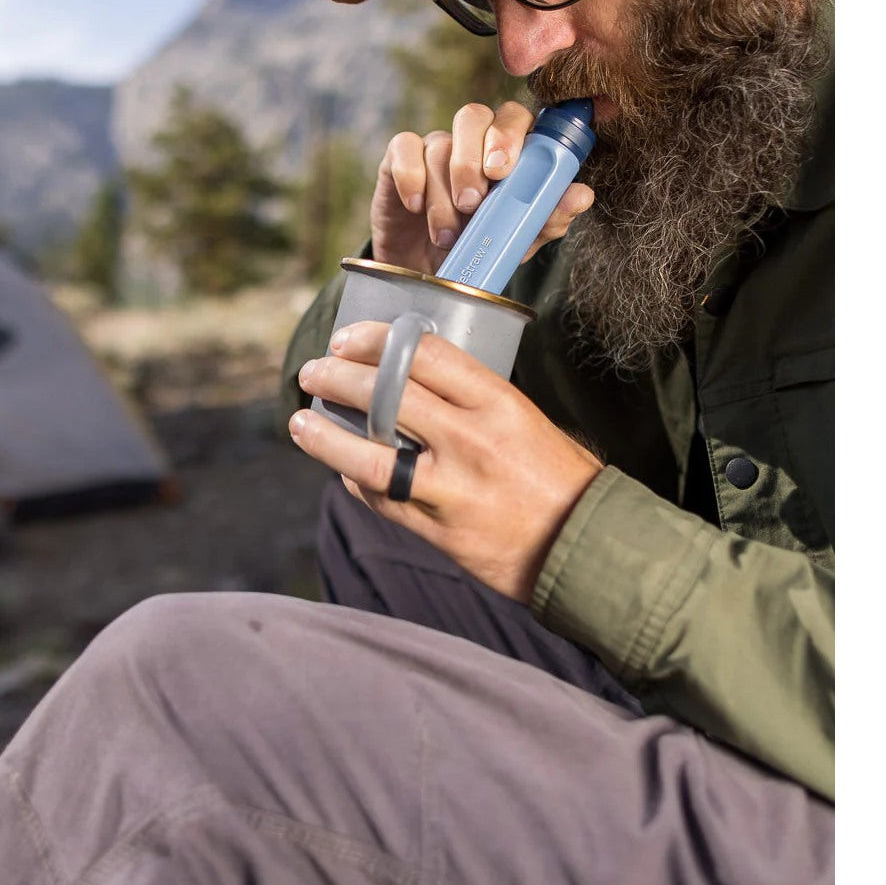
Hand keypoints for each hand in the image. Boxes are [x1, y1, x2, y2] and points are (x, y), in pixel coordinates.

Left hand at [289, 321, 601, 602]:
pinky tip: (342, 468)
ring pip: (369, 456)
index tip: (347, 338)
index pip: (423, 354)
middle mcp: (470, 441)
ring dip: (325, 436)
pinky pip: (381, 499)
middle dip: (337, 378)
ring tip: (301, 422)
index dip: (376, 340)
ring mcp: (450, 489)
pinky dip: (355, 480)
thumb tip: (410, 376)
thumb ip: (470, 399)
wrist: (585, 546)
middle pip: (386, 397)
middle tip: (313, 371)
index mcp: (497, 403)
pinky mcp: (437, 530)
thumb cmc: (558, 475)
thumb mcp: (523, 418)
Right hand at [370, 100, 593, 273]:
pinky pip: (403, 148)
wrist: (430, 275)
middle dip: (472, 158)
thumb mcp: (517, 241)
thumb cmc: (480, 248)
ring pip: (438, 144)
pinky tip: (415, 207)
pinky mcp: (399, 158)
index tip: (503, 172)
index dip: (510, 135)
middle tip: (473, 201)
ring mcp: (435, 146)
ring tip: (447, 234)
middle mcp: (471, 140)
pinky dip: (410, 178)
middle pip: (473, 115)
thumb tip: (582, 195)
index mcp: (507, 150)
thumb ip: (548, 218)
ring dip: (442, 193)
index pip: (515, 117)